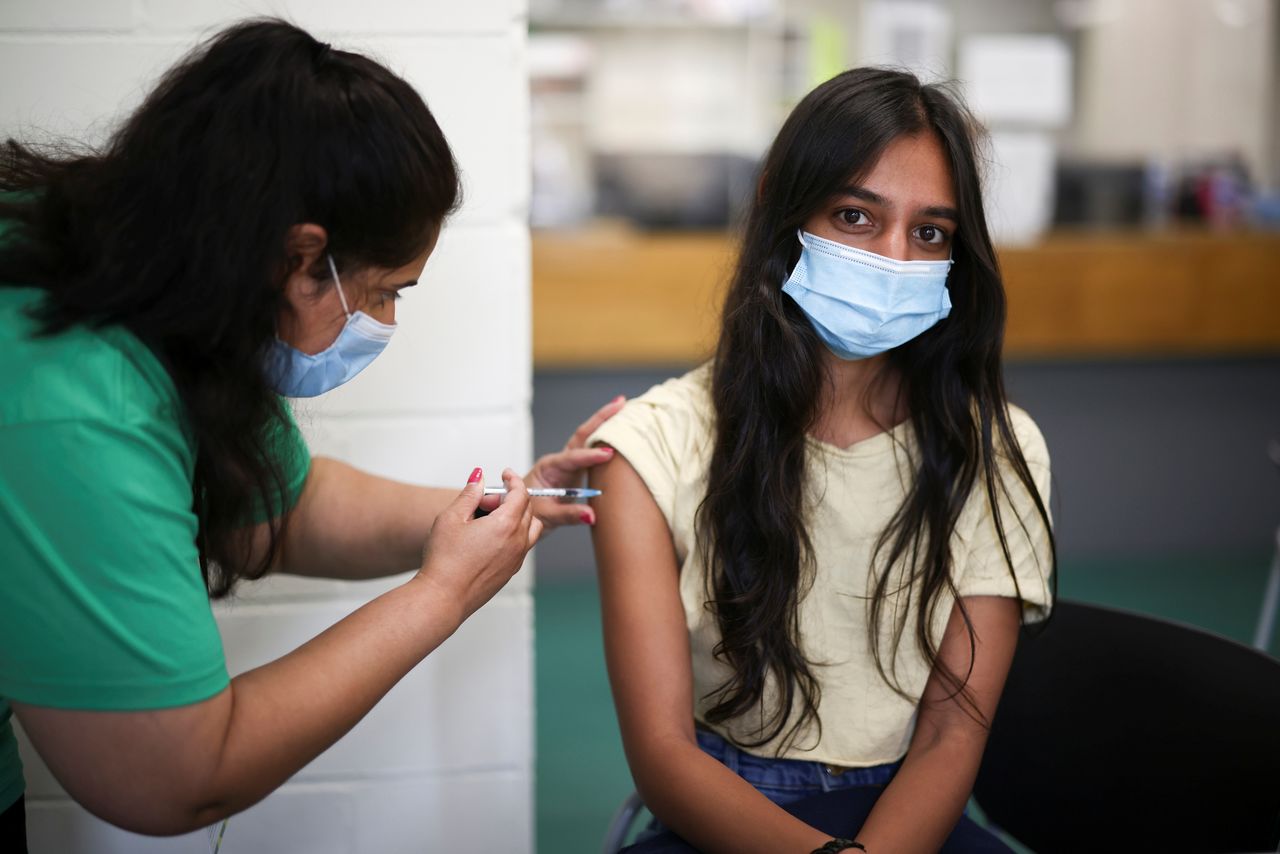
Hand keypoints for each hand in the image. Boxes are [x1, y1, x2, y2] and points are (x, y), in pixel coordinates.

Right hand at [415, 468, 542, 624]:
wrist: (444, 597)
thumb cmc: (445, 561)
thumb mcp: (451, 518)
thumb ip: (470, 494)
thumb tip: (479, 477)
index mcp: (505, 525)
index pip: (520, 494)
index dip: (513, 480)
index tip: (506, 475)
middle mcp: (517, 542)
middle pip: (527, 509)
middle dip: (512, 497)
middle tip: (489, 499)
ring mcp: (516, 558)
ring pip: (531, 528)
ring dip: (520, 516)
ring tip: (494, 516)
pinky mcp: (511, 571)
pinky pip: (524, 545)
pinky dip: (517, 533)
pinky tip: (492, 536)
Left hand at [485, 395, 625, 528]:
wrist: (521, 512)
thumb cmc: (528, 512)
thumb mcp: (547, 516)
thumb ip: (569, 515)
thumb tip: (591, 515)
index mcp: (549, 468)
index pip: (572, 459)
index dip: (590, 456)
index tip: (609, 454)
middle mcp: (561, 460)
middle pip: (583, 435)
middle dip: (601, 418)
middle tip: (620, 403)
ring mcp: (570, 462)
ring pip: (588, 437)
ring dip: (605, 422)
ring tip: (623, 407)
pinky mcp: (578, 468)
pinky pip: (593, 449)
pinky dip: (606, 437)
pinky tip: (619, 430)